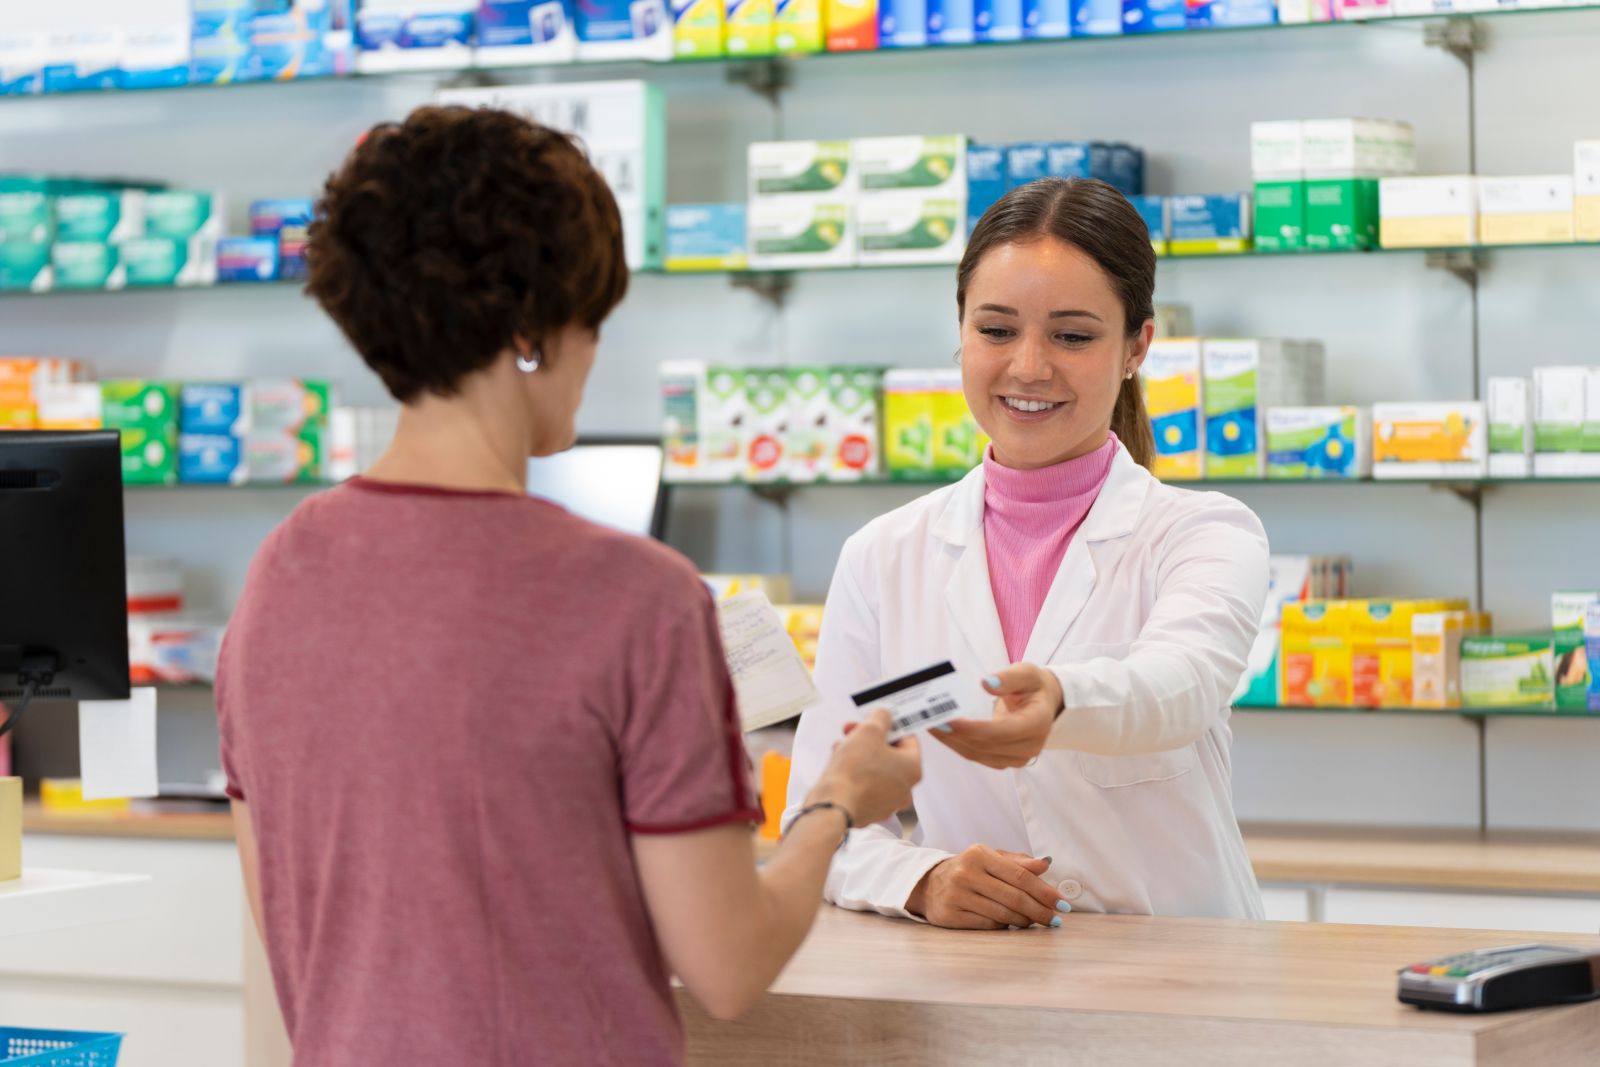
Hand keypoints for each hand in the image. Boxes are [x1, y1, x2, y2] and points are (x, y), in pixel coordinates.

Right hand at [807, 709, 921, 828]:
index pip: (908, 739)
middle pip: (890, 755)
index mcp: (913, 769)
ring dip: (860, 755)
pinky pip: (865, 786)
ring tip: (841, 747)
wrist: (833, 805)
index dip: (889, 726)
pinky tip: (839, 765)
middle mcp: (905, 789)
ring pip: (876, 770)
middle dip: (870, 740)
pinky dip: (855, 774)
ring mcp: (887, 803)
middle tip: (853, 731)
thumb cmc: (855, 770)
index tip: (875, 721)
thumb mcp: (869, 731)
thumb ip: (881, 718)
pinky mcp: (870, 811)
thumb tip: (884, 716)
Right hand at [904, 845, 1067, 929]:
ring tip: (1038, 921)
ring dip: (1026, 920)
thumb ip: (1018, 862)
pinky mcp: (951, 916)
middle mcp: (965, 873)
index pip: (1019, 875)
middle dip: (1040, 910)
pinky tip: (1013, 923)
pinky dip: (1005, 925)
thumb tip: (1046, 864)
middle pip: (1013, 897)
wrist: (927, 884)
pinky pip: (989, 925)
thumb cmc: (968, 870)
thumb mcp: (991, 859)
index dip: (1043, 890)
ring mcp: (957, 896)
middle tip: (1056, 918)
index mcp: (978, 854)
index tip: (1061, 902)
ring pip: (1003, 913)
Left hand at [932, 664, 1063, 768]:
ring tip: (930, 725)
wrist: (1043, 703)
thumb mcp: (1026, 673)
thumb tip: (987, 683)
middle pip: (986, 746)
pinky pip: (976, 756)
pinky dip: (957, 745)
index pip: (1003, 731)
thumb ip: (1009, 677)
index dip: (974, 728)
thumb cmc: (1033, 685)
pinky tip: (941, 732)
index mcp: (1037, 723)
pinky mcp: (1004, 760)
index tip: (948, 720)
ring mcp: (1017, 757)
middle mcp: (1029, 746)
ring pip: (977, 754)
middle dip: (955, 734)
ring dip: (951, 741)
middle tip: (930, 719)